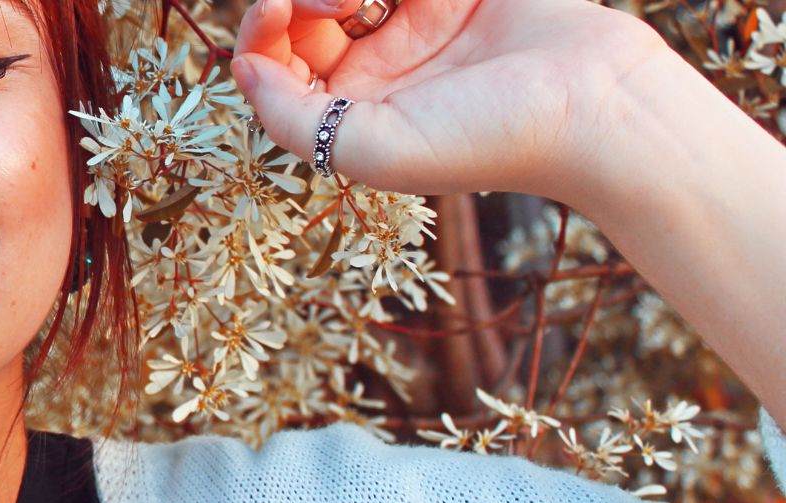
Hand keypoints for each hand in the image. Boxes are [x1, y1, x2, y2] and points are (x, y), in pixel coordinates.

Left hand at [229, 0, 683, 202]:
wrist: (599, 104)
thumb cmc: (489, 140)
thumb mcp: (370, 150)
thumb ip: (290, 118)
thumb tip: (241, 69)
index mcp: (349, 112)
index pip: (274, 61)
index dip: (261, 28)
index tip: (280, 8)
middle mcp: (378, 69)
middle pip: (302, 14)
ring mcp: (418, 25)